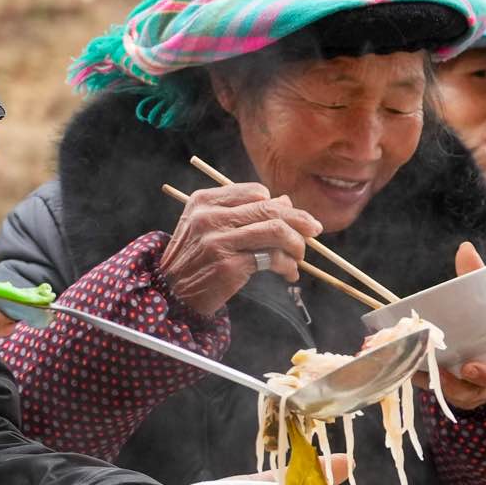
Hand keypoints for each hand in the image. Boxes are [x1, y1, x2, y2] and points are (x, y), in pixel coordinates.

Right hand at [157, 181, 320, 317]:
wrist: (171, 292)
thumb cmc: (195, 258)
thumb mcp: (209, 227)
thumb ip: (244, 212)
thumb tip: (286, 201)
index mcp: (204, 200)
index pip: (256, 192)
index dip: (280, 205)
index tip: (294, 218)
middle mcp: (210, 217)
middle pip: (270, 209)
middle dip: (299, 220)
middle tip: (314, 231)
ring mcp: (218, 241)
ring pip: (276, 230)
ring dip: (297, 244)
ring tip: (299, 256)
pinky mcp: (229, 265)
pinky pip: (272, 258)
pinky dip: (288, 265)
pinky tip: (289, 273)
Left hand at [435, 242, 485, 409]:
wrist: (473, 349)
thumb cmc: (483, 322)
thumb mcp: (482, 300)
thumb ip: (475, 277)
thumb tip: (464, 248)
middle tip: (469, 367)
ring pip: (480, 393)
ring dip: (461, 388)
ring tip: (443, 377)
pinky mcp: (469, 395)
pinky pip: (456, 397)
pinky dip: (437, 387)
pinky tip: (419, 376)